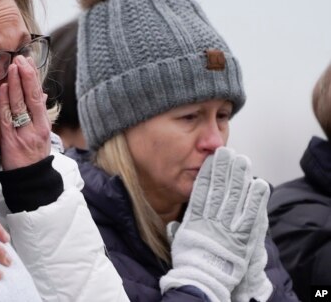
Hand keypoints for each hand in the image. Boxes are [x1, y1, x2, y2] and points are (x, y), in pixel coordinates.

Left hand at [0, 55, 50, 169]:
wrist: (31, 180)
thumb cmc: (34, 156)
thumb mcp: (42, 134)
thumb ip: (40, 114)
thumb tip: (42, 93)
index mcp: (44, 124)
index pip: (39, 96)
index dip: (34, 78)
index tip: (28, 62)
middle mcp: (37, 127)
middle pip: (32, 98)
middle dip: (26, 76)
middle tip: (20, 58)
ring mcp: (25, 134)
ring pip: (20, 105)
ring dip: (16, 84)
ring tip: (12, 67)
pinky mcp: (12, 142)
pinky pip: (8, 119)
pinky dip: (5, 102)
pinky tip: (4, 88)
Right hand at [160, 147, 270, 301]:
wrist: (203, 277)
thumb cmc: (189, 261)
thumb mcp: (178, 241)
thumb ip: (176, 228)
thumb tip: (170, 221)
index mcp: (195, 218)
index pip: (202, 190)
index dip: (208, 173)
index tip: (212, 159)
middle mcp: (211, 218)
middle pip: (219, 189)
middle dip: (224, 168)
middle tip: (228, 151)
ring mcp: (228, 225)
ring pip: (235, 197)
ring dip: (239, 177)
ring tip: (243, 160)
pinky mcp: (243, 235)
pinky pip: (251, 214)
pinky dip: (255, 199)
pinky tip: (259, 184)